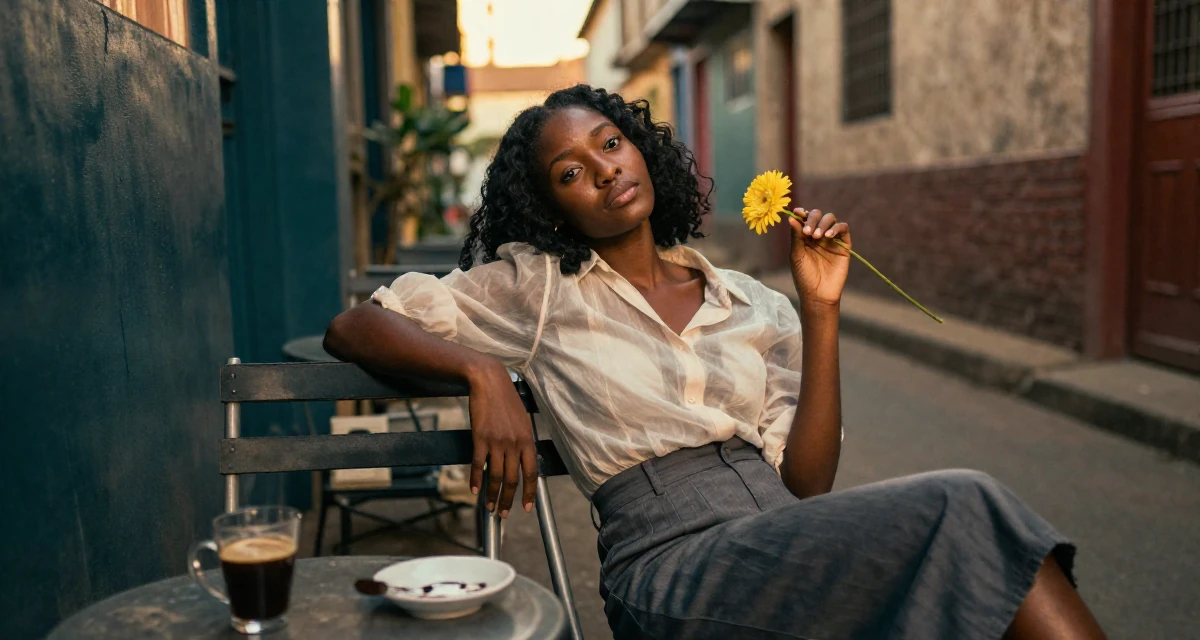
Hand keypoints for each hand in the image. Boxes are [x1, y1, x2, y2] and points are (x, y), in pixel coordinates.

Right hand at [465, 359, 537, 517]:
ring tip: (489, 507)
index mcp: (527, 439)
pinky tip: (474, 490)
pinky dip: (475, 480)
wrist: (488, 381)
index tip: (526, 507)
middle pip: (513, 479)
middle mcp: (514, 443)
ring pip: (495, 476)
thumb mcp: (522, 420)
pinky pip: (477, 465)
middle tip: (504, 514)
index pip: (532, 473)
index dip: (529, 493)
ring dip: (492, 495)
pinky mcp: (480, 438)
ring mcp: (496, 441)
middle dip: (508, 500)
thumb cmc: (506, 400)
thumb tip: (524, 461)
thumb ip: (523, 441)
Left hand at [789, 208, 850, 306]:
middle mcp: (818, 235)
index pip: (804, 218)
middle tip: (808, 231)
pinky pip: (843, 229)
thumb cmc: (804, 276)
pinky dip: (836, 228)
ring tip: (817, 236)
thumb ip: (796, 236)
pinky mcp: (844, 245)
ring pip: (831, 219)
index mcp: (805, 236)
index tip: (797, 211)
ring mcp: (831, 239)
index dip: (802, 212)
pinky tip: (828, 236)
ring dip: (823, 223)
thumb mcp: (796, 255)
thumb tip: (791, 217)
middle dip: (812, 219)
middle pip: (818, 215)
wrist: (818, 294)